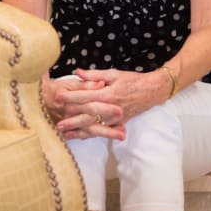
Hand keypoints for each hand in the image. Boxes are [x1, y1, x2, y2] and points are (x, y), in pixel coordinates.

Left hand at [55, 68, 169, 137]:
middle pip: (88, 115)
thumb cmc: (132, 80)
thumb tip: (77, 72)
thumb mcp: (113, 73)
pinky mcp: (119, 123)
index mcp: (108, 94)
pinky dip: (92, 135)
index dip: (71, 97)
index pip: (86, 96)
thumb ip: (94, 74)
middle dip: (72, 119)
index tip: (58, 97)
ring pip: (95, 126)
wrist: (152, 91)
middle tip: (58, 123)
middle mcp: (111, 108)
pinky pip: (103, 131)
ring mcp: (115, 118)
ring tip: (66, 135)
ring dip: (80, 131)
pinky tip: (81, 138)